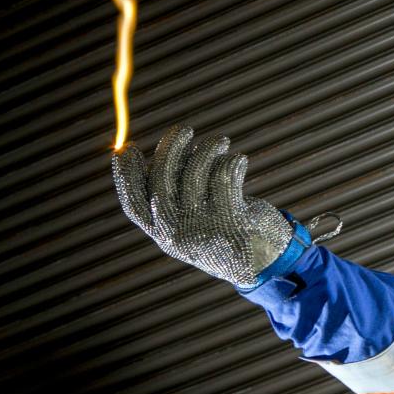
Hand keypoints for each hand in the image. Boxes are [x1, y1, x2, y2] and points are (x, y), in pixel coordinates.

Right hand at [112, 125, 293, 286]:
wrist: (267, 263)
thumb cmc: (230, 233)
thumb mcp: (197, 219)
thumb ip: (180, 194)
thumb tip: (171, 150)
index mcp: (163, 236)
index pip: (133, 204)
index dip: (126, 175)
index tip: (128, 147)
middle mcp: (177, 235)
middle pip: (161, 183)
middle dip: (170, 149)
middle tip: (185, 129)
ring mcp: (203, 230)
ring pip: (194, 174)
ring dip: (207, 150)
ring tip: (221, 141)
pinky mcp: (231, 222)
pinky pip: (223, 178)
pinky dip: (231, 162)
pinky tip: (239, 159)